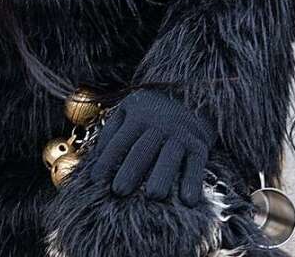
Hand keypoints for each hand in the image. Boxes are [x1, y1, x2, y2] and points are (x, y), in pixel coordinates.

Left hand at [90, 90, 213, 204]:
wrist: (191, 94)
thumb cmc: (151, 109)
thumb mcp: (128, 110)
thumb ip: (111, 130)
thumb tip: (95, 157)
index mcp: (137, 116)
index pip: (119, 141)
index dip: (106, 160)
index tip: (95, 179)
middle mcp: (159, 125)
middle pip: (142, 150)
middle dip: (130, 170)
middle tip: (119, 191)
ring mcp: (180, 134)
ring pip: (169, 157)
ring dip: (162, 177)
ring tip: (153, 196)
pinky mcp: (199, 145)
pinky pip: (197, 165)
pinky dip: (193, 182)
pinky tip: (188, 200)